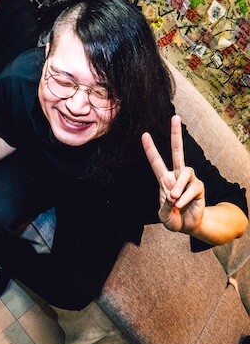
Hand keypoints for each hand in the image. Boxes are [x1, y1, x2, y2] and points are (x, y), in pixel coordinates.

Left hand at [142, 115, 204, 233]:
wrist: (188, 226)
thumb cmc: (173, 217)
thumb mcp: (163, 215)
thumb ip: (164, 206)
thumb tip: (173, 195)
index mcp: (163, 179)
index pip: (156, 161)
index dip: (150, 148)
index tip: (144, 134)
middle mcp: (176, 176)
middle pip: (177, 151)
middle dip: (176, 134)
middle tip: (175, 116)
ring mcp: (189, 180)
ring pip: (185, 171)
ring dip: (179, 186)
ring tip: (174, 199)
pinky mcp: (199, 187)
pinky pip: (193, 188)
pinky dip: (186, 197)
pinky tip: (181, 204)